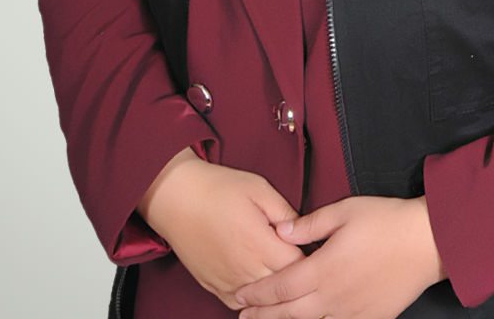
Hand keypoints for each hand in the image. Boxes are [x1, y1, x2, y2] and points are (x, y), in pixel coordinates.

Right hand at [138, 148, 303, 309]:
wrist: (177, 197)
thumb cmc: (217, 188)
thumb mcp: (259, 188)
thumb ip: (284, 212)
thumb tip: (304, 230)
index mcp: (259, 244)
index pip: (298, 266)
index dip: (311, 258)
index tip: (317, 250)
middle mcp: (245, 269)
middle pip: (283, 286)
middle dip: (297, 276)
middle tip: (307, 266)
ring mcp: (228, 282)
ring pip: (263, 300)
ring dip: (276, 290)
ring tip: (286, 277)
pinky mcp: (214, 287)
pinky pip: (240, 304)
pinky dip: (253, 298)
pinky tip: (259, 285)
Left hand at [234, 195, 446, 318]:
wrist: (426, 242)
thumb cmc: (385, 221)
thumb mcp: (343, 211)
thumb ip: (308, 224)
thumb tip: (280, 231)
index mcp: (323, 270)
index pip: (279, 288)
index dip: (257, 294)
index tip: (239, 296)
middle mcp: (333, 297)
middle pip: (289, 314)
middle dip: (263, 316)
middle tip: (242, 316)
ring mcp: (352, 312)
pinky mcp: (370, 318)